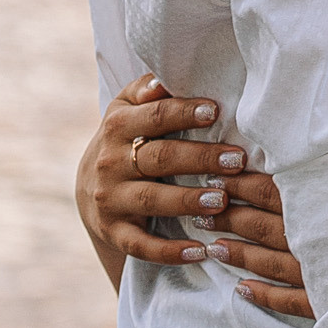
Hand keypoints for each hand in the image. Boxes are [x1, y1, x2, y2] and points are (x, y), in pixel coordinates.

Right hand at [78, 74, 315, 320]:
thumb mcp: (126, 109)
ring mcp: (111, 200)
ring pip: (151, 200)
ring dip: (187, 200)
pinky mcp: (115, 232)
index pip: (154, 117)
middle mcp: (111, 163)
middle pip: (159, 158)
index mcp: (117, 126)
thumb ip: (146, 91)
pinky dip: (170, 250)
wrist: (89, 189)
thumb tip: (163, 76)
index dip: (185, 113)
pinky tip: (200, 250)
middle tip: (237, 160)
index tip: (216, 111)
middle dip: (200, 158)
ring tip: (222, 200)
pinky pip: (142, 245)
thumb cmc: (125, 139)